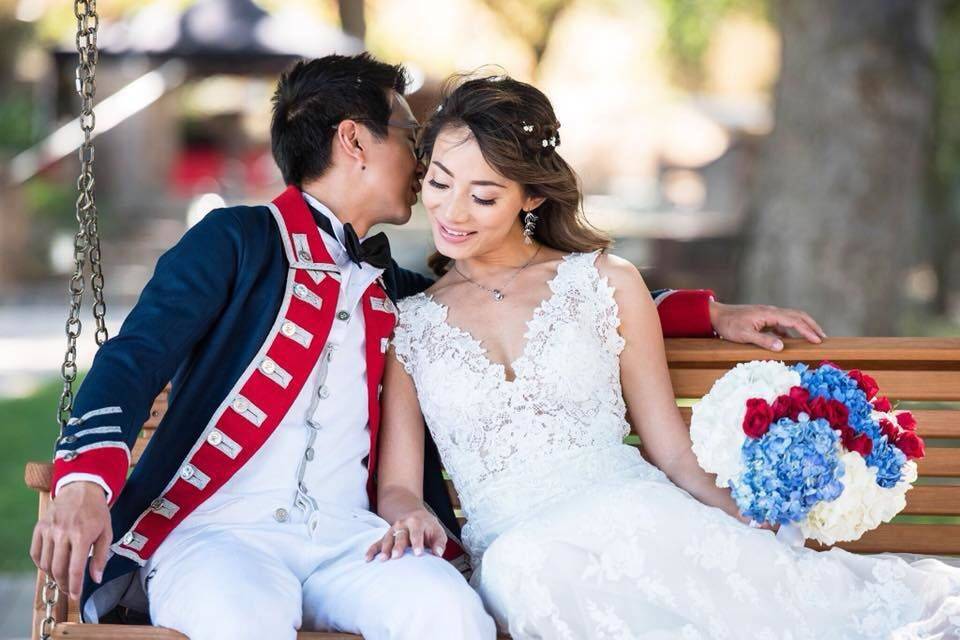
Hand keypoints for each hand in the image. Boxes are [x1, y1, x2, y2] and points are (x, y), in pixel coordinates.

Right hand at [30, 481, 111, 599]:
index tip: (75, 595)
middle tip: (69, 589)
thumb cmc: (97, 512)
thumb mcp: (107, 532)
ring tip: (62, 577)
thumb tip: (96, 579)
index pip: (75, 568)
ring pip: (45, 563)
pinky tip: (50, 566)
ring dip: (52, 575)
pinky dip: (40, 564)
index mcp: (82, 535)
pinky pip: (35, 552)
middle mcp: (63, 533)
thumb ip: (101, 557)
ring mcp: (49, 530)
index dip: (75, 586)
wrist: (82, 488)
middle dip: (63, 584)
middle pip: (58, 569)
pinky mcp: (40, 527)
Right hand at [365, 509, 446, 561]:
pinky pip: (378, 542)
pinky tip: (367, 559)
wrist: (416, 516)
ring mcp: (393, 530)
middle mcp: (403, 524)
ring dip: (385, 549)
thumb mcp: (438, 532)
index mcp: (417, 522)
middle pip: (401, 536)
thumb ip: (439, 543)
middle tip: (396, 556)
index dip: (418, 543)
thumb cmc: (429, 529)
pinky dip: (372, 550)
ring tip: (382, 559)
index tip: (418, 554)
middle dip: (398, 546)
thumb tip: (438, 553)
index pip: (417, 533)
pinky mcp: (387, 536)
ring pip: (388, 538)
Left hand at [709, 301, 825, 350]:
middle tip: (823, 337)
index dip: (807, 330)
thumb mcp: (744, 335)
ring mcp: (768, 314)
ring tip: (813, 338)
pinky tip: (791, 340)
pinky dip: (791, 330)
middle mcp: (771, 312)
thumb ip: (763, 340)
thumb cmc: (729, 325)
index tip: (818, 340)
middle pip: (797, 316)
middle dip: (812, 326)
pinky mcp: (764, 319)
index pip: (794, 321)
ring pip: (791, 318)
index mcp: (769, 314)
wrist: (716, 315)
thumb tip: (782, 346)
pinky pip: (782, 323)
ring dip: (803, 327)